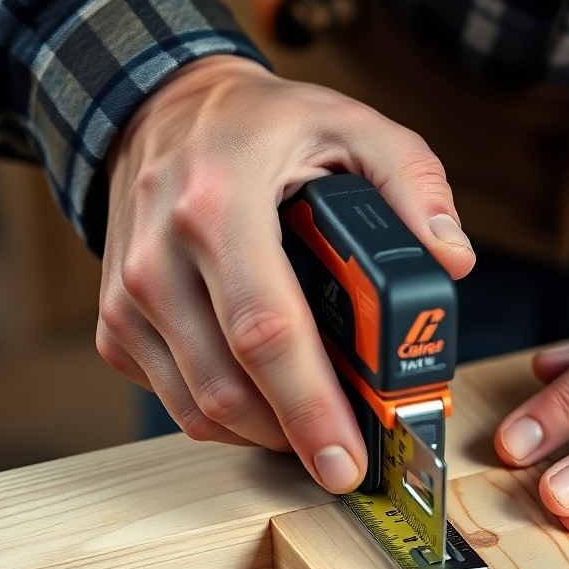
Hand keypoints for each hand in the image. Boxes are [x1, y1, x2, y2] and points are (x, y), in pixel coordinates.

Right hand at [98, 55, 474, 491]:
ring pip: (198, 410)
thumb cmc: (259, 126)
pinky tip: (265, 394)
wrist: (160, 110)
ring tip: (314, 421)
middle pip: (228, 389)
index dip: (310, 407)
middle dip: (296, 440)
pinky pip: (176, 402)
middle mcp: (160, 258)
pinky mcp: (118, 326)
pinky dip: (228, 415)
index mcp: (220, 205)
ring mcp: (129, 298)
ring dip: (265, 433)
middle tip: (348, 458)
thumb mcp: (351, 125)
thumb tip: (451, 261)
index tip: (349, 458)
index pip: (267, 331)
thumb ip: (413, 184)